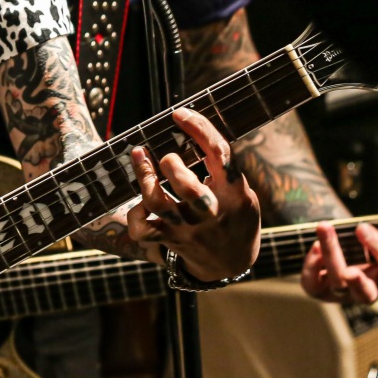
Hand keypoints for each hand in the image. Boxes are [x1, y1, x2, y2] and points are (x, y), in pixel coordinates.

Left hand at [126, 107, 260, 281]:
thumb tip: (192, 129)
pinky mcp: (170, 239)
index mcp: (234, 193)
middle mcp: (211, 212)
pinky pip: (143, 231)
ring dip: (144, 177)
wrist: (231, 264)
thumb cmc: (235, 215)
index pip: (219, 154)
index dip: (199, 130)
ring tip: (138, 155)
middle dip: (172, 166)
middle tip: (166, 156)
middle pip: (188, 188)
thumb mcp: (242, 192)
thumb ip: (221, 167)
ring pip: (158, 204)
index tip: (179, 113)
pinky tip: (139, 203)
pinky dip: (136, 215)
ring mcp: (188, 228)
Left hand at [299, 212, 377, 304]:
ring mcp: (342, 294)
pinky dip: (311, 266)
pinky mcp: (319, 290)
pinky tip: (315, 246)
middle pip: (366, 293)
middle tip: (349, 270)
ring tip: (324, 226)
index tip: (362, 226)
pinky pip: (313, 286)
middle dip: (357, 280)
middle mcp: (368, 291)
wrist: (341, 255)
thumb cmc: (367, 245)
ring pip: (338, 283)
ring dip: (331, 253)